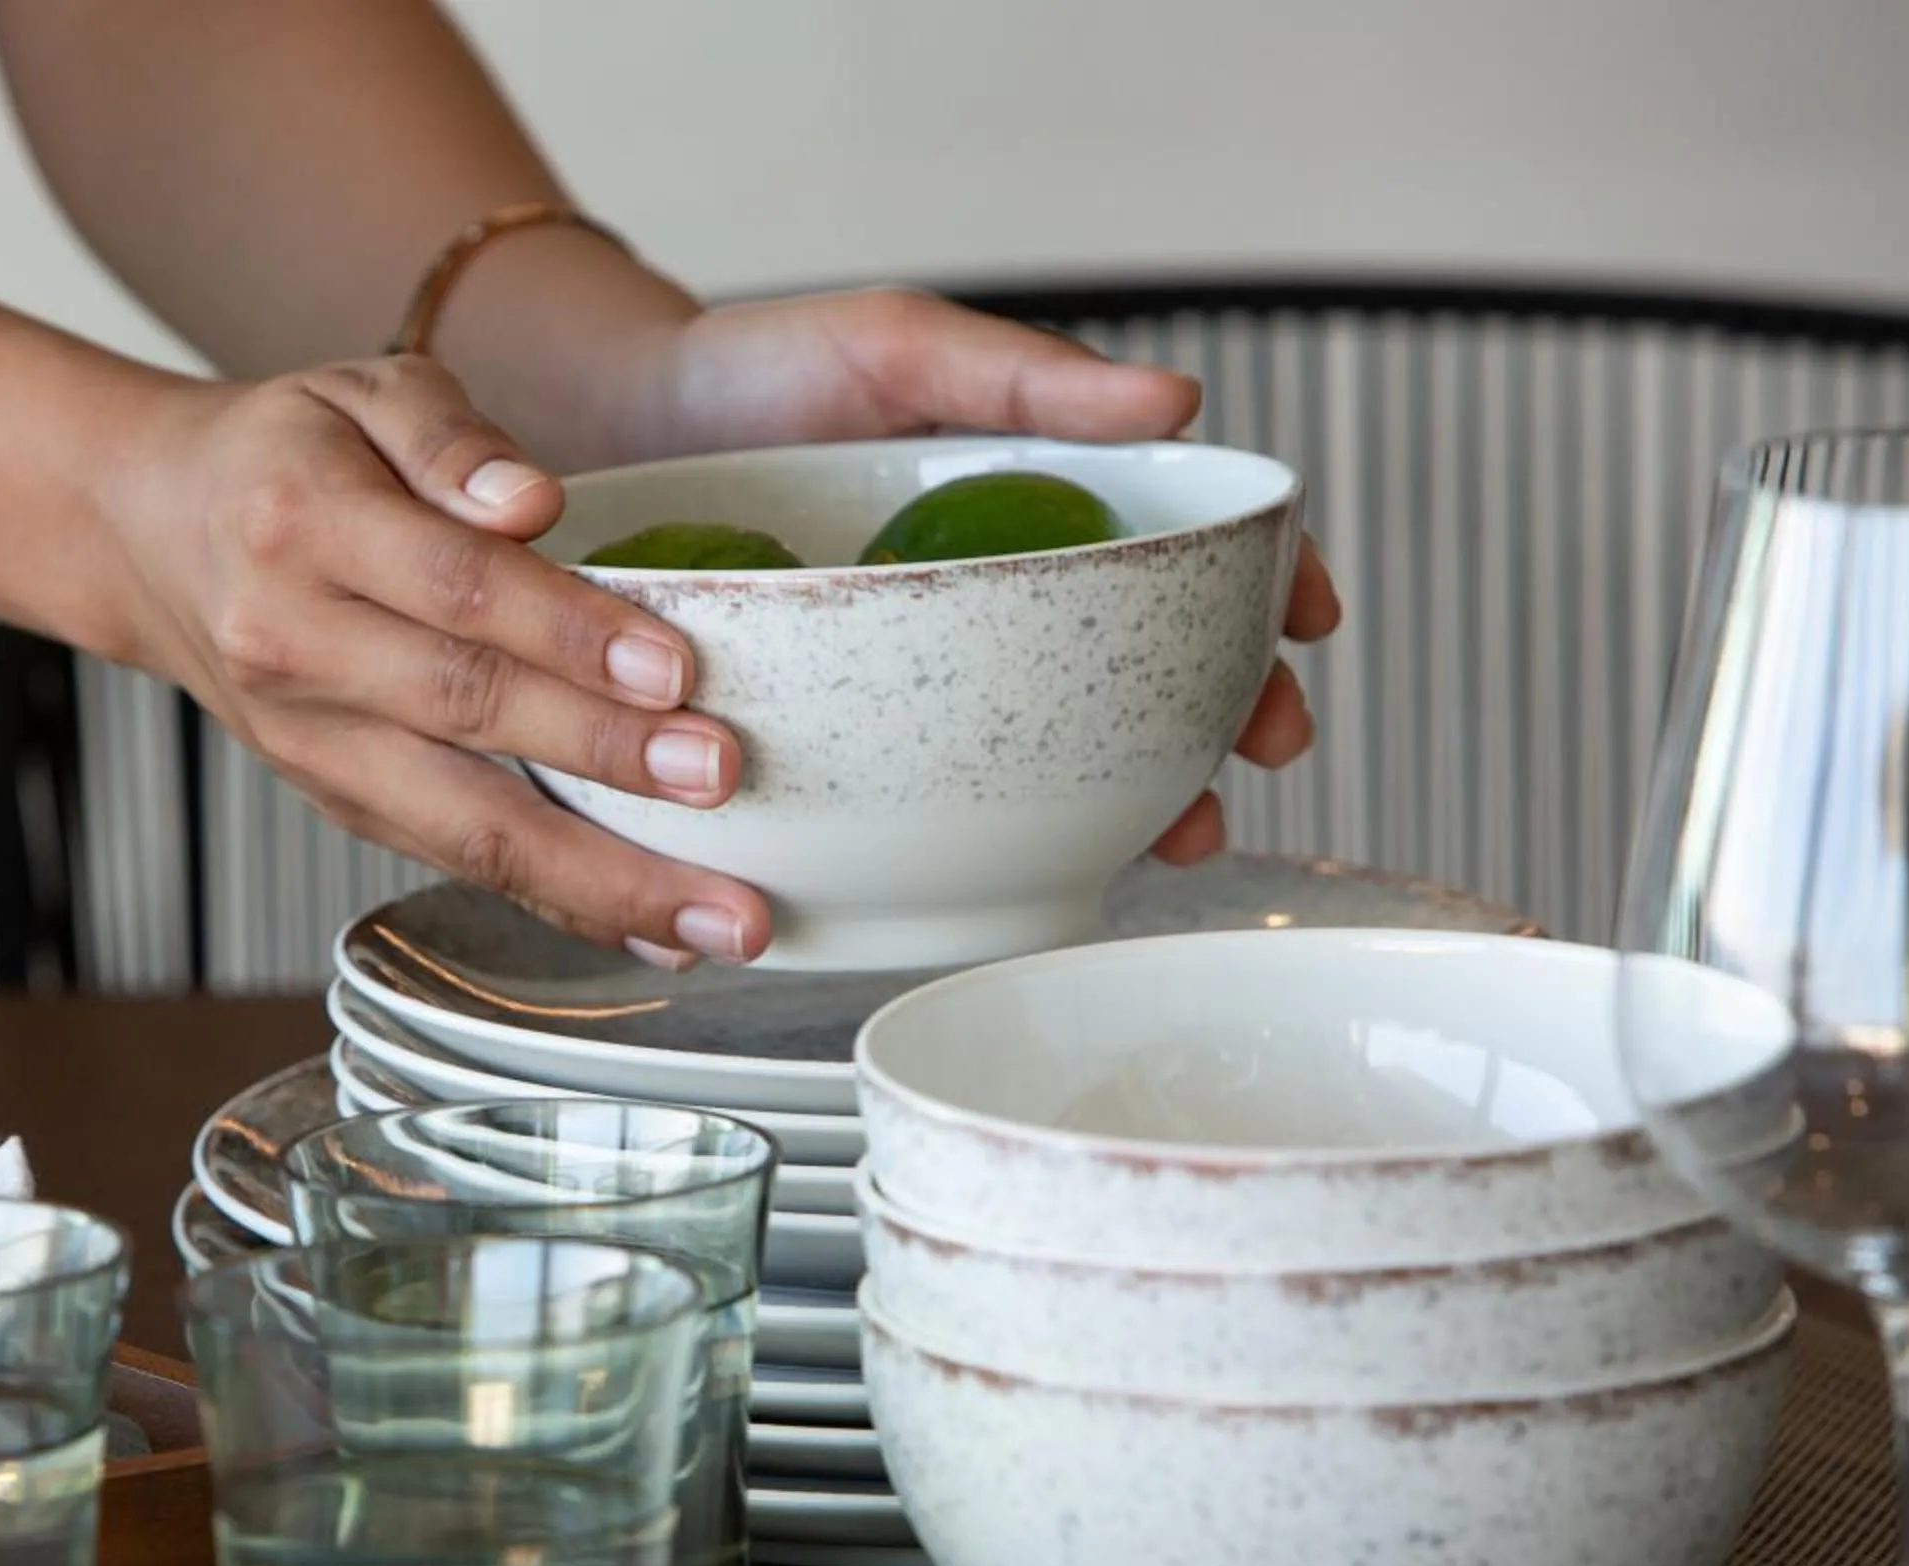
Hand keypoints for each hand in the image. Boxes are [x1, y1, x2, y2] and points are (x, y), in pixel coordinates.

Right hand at [99, 358, 773, 964]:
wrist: (154, 537)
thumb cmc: (286, 456)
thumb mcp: (361, 393)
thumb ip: (451, 440)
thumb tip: (535, 504)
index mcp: (302, 526)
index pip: (456, 588)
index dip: (567, 633)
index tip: (676, 668)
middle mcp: (294, 648)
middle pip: (463, 714)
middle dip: (601, 757)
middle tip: (719, 779)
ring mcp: (311, 744)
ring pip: (459, 825)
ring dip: (595, 880)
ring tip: (713, 917)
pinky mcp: (335, 802)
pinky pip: (452, 860)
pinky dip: (554, 903)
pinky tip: (647, 931)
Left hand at [628, 287, 1343, 862]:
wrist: (601, 429)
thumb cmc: (752, 370)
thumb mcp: (894, 346)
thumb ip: (1023, 376)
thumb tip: (1179, 397)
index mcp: (1030, 506)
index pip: (1184, 553)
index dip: (1265, 593)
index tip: (1307, 632)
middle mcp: (991, 602)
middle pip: (1148, 672)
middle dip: (1220, 728)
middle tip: (1244, 775)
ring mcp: (921, 677)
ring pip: (1059, 755)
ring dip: (1135, 803)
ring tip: (1167, 840)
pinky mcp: (842, 738)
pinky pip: (931, 799)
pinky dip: (990, 843)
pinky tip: (1022, 876)